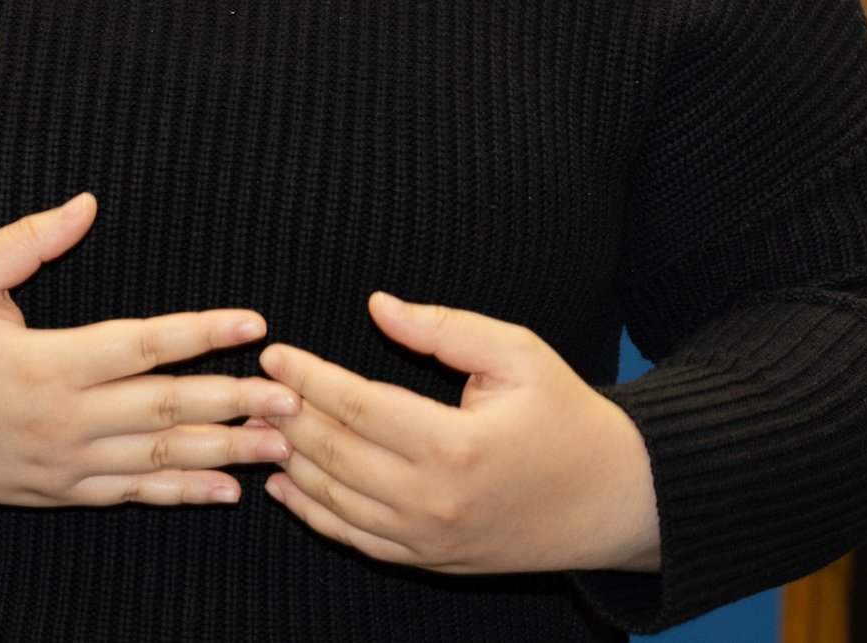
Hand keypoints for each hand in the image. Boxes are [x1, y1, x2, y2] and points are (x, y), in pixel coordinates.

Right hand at [0, 193, 297, 505]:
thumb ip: (30, 239)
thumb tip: (85, 205)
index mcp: (45, 361)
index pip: (142, 345)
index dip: (203, 333)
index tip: (254, 322)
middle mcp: (61, 418)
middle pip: (166, 410)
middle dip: (236, 401)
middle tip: (293, 395)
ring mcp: (59, 463)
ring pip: (157, 460)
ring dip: (225, 451)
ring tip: (281, 445)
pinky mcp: (53, 492)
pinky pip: (128, 496)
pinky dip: (179, 493)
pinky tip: (224, 489)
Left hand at [255, 292, 660, 573]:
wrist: (613, 499)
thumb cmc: (566, 416)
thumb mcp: (518, 354)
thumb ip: (444, 329)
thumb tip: (379, 306)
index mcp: (455, 444)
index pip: (358, 405)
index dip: (309, 376)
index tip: (276, 351)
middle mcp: (433, 500)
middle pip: (334, 454)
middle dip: (287, 415)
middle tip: (253, 384)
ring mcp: (427, 538)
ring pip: (333, 500)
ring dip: (289, 461)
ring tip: (258, 424)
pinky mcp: (428, 560)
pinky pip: (353, 538)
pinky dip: (311, 512)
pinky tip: (284, 483)